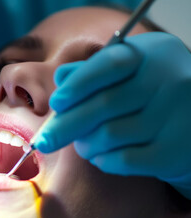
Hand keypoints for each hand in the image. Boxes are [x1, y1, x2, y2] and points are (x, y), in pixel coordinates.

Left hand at [34, 32, 190, 198]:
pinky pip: (126, 159)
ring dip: (85, 144)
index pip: (109, 65)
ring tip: (82, 145)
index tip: (55, 104)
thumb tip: (61, 78)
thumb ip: (92, 71)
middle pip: (104, 105)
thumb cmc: (150, 92)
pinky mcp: (177, 150)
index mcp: (152, 54)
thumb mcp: (128, 71)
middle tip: (44, 142)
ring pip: (110, 134)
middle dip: (65, 126)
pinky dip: (104, 160)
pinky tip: (101, 157)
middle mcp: (170, 80)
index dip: (77, 85)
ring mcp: (178, 116)